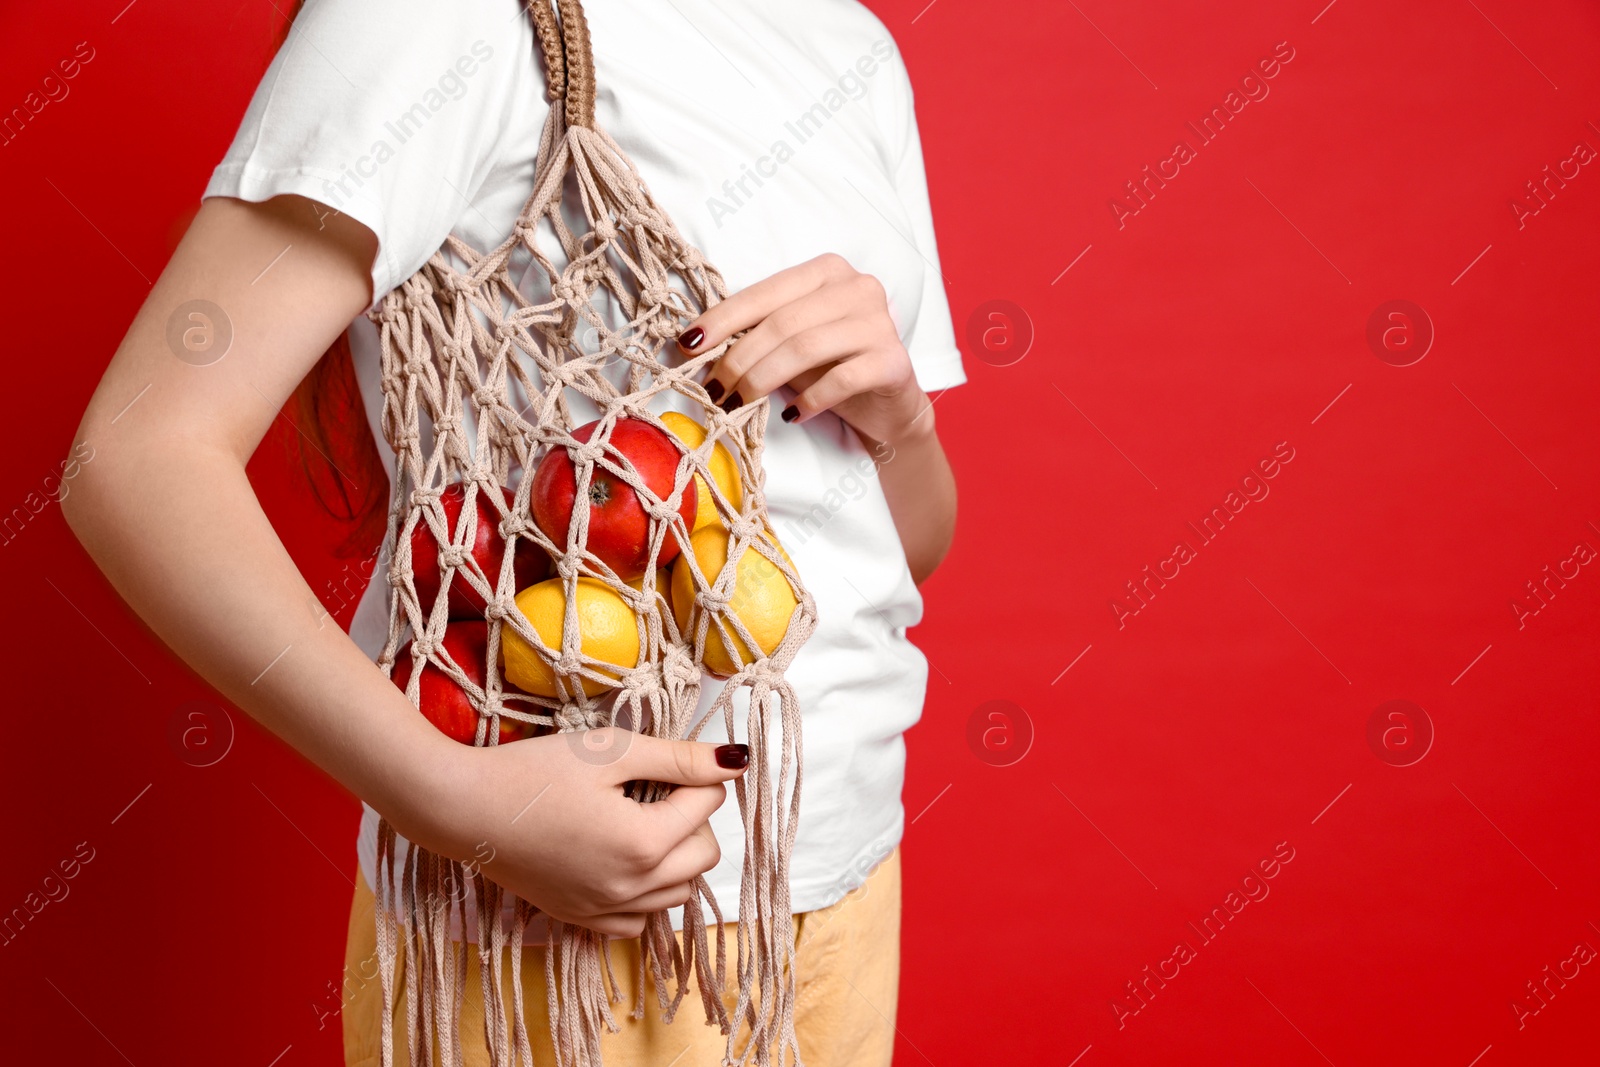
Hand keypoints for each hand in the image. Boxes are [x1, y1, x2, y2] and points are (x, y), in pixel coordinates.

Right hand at [397, 729, 748, 938]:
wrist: (464, 809)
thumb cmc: (534, 772)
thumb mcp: (610, 752)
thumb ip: (679, 758)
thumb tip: (738, 759)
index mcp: (644, 843)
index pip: (708, 805)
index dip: (692, 774)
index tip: (659, 761)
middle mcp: (632, 888)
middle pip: (704, 853)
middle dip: (690, 816)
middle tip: (649, 789)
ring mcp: (607, 910)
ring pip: (680, 892)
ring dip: (675, 856)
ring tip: (637, 821)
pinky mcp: (582, 919)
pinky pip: (641, 922)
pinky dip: (646, 894)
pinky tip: (622, 861)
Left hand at [679, 253, 932, 447]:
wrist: (889, 404)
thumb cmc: (832, 367)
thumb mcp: (791, 344)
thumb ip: (757, 334)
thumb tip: (696, 345)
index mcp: (826, 271)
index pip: (764, 293)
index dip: (723, 319)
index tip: (688, 344)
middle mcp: (857, 287)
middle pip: (782, 322)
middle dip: (739, 359)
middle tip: (715, 390)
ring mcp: (879, 322)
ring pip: (806, 348)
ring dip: (763, 380)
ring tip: (739, 404)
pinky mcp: (893, 360)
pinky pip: (841, 379)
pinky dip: (810, 398)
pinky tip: (793, 413)